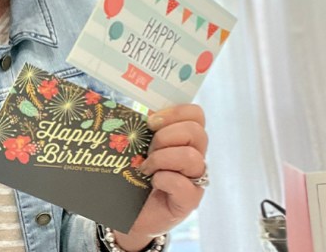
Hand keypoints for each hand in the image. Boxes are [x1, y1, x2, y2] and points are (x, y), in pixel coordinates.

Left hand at [114, 104, 207, 249]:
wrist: (129, 214)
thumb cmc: (134, 177)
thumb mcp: (138, 148)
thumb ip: (143, 130)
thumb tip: (137, 113)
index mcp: (185, 140)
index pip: (196, 114)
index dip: (175, 112)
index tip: (151, 122)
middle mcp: (195, 157)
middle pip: (196, 131)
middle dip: (165, 136)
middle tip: (148, 149)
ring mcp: (195, 180)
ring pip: (191, 157)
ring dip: (161, 159)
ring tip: (146, 168)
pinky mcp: (189, 201)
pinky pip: (183, 184)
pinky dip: (164, 180)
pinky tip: (152, 183)